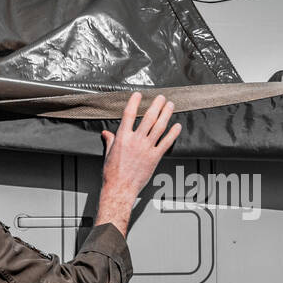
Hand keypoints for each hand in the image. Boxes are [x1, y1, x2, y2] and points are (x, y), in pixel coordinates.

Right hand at [96, 92, 180, 235]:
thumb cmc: (112, 173)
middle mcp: (135, 140)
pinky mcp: (154, 157)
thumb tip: (105, 133)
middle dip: (156, 105)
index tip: (139, 94)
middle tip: (161, 97)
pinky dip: (172, 133)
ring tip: (170, 106)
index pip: (129, 114)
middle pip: (148, 117)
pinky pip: (166, 143)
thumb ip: (110, 140)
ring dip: (166, 114)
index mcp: (122, 137)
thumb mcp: (108, 154)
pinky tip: (177, 126)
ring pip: (159, 127)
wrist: (119, 188)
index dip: (134, 102)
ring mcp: (146, 148)